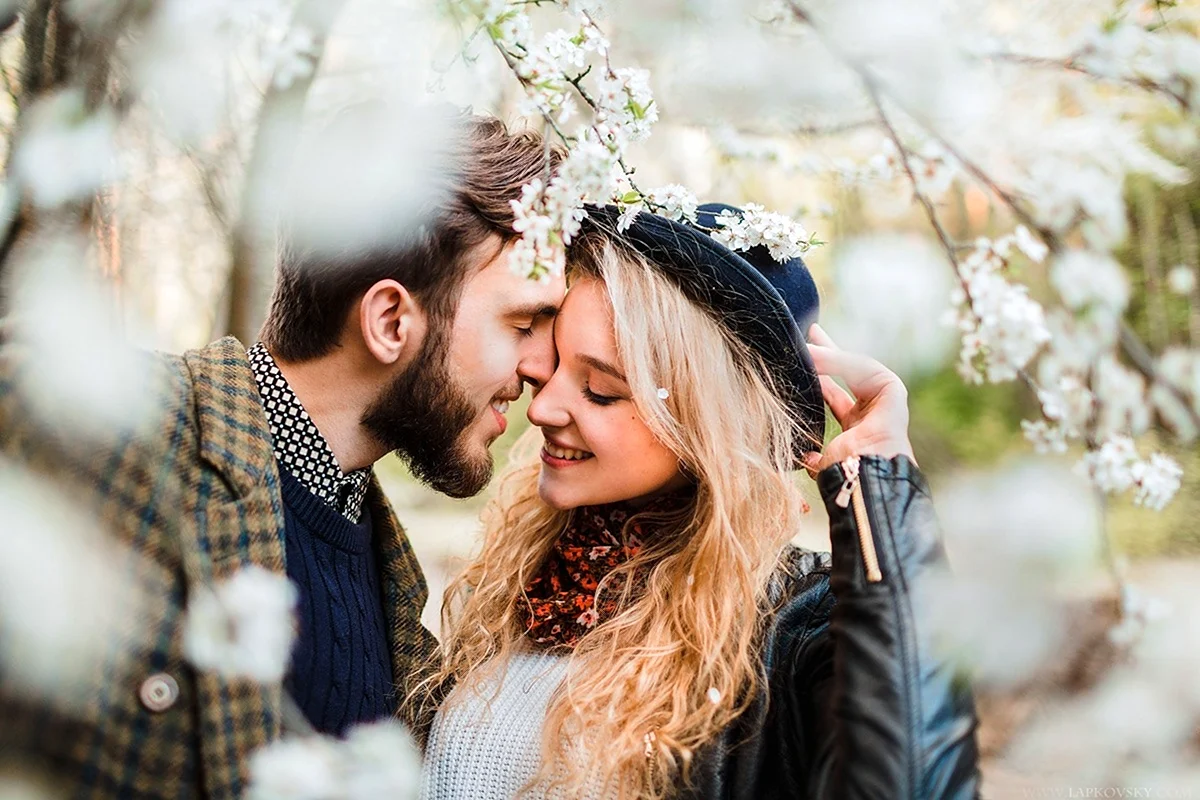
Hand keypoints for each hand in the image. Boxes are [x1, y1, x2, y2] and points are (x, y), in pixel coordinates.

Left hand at [802, 323, 915, 474]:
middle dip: (829, 352)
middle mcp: (870, 412)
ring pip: (853, 368)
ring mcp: (884, 401)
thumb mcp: (820, 458)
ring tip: (805, 347)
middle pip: (846, 374)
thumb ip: (811, 453)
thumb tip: (802, 456)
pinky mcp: (893, 390)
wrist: (866, 478)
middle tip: (812, 332)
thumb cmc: (844, 476)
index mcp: (854, 429)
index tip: (802, 358)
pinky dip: (840, 360)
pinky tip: (819, 354)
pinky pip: (863, 368)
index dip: (818, 377)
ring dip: (828, 356)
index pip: (833, 394)